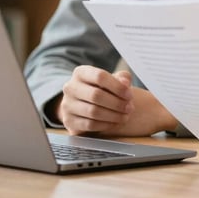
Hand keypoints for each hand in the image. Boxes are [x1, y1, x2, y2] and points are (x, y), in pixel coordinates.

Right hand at [55, 66, 176, 136]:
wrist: (86, 105)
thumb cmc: (107, 90)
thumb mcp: (115, 80)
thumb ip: (122, 77)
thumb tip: (132, 77)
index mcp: (81, 72)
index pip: (99, 75)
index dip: (117, 85)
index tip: (131, 91)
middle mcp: (69, 87)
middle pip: (96, 95)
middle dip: (117, 102)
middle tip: (131, 106)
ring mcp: (66, 106)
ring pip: (92, 111)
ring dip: (113, 114)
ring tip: (126, 114)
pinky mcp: (68, 124)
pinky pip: (87, 125)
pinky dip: (104, 124)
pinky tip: (116, 122)